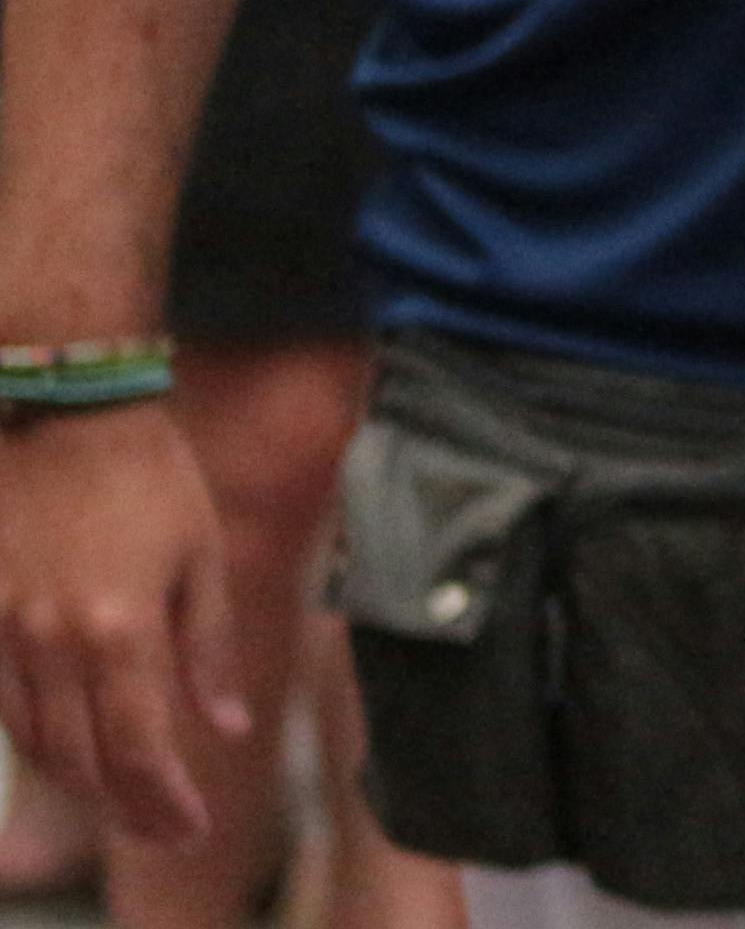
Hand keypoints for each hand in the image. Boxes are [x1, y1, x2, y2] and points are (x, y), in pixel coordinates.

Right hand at [0, 401, 245, 843]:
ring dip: (77, 782)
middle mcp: (53, 645)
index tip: (191, 828)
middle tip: (163, 828)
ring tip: (123, 800)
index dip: (161, 802)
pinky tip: (70, 748)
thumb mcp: (202, 555)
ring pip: (34, 741)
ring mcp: (6, 632)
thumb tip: (226, 727)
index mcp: (120, 630)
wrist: (62, 410)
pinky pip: (4, 704)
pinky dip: (37, 739)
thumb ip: (208, 649)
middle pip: (79, 760)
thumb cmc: (149, 474)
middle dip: (123, 806)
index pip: (137, 750)